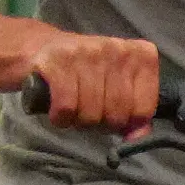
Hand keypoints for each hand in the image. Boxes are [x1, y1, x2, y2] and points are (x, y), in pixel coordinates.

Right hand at [22, 33, 158, 135]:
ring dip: (79, 121)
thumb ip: (134, 112)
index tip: (113, 115)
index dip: (126, 123)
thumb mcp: (117, 88)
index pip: (144, 109)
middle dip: (101, 124)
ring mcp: (87, 52)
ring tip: (73, 108)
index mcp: (140, 54)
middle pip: (117, 114)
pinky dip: (61, 118)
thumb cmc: (85, 73)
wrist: (41, 48)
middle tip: (89, 113)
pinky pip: (67, 107)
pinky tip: (58, 110)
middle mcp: (117, 49)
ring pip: (92, 113)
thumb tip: (137, 136)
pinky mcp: (58, 61)